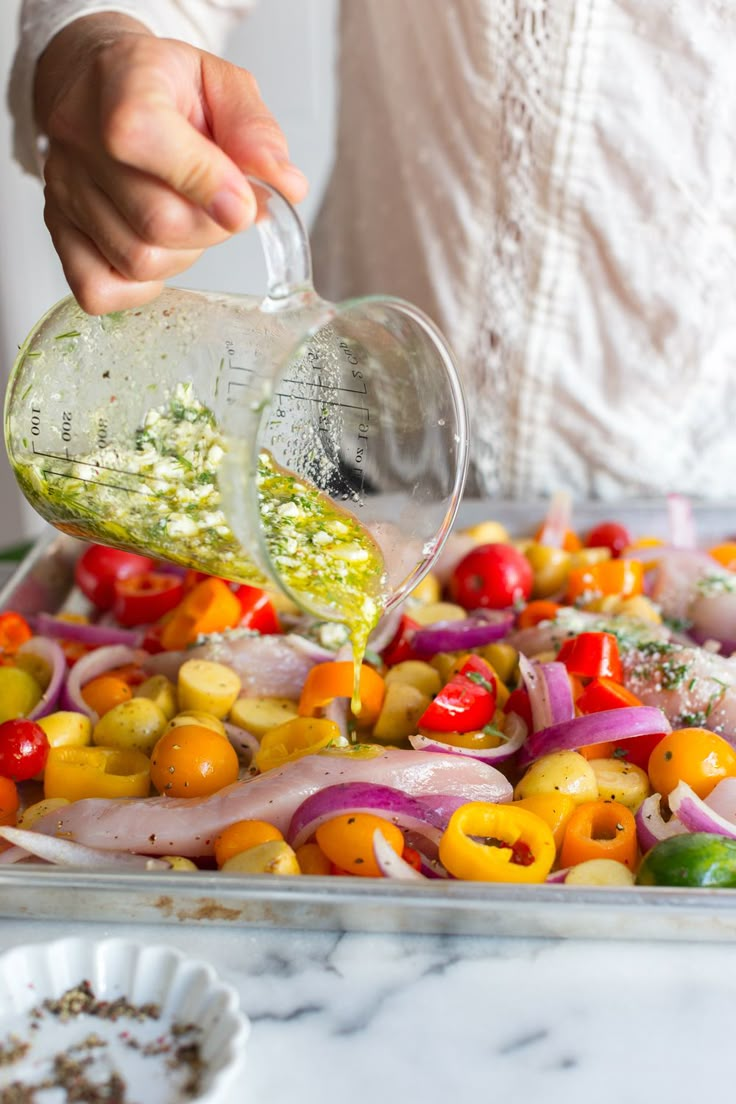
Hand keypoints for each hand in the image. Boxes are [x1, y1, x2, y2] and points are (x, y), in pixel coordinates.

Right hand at [34, 14, 307, 314]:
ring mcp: (63, 187)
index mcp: (122, 82)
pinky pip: (97, 289)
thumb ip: (257, 133)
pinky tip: (155, 250)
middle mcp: (79, 135)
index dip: (203, 181)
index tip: (244, 203)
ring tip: (186, 216)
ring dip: (182, 255)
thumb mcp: (222, 85)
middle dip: (211, 227)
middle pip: (156, 221)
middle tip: (222, 205)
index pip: (143, 135)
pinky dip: (139, 287)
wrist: (101, 84)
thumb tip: (287, 186)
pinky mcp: (57, 228)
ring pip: (137, 261)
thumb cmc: (166, 88)